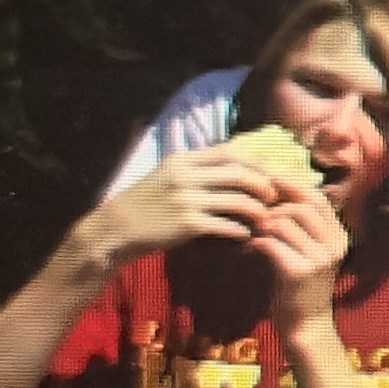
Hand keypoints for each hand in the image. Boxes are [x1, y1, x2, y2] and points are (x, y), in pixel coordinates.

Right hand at [82, 148, 289, 265]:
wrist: (114, 229)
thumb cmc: (146, 203)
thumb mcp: (166, 175)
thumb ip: (196, 168)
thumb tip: (235, 162)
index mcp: (181, 161)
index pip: (229, 152)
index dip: (255, 163)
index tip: (268, 174)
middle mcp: (184, 177)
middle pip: (239, 174)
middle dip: (263, 185)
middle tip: (274, 197)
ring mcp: (185, 201)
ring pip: (237, 200)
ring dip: (257, 210)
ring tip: (264, 218)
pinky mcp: (186, 225)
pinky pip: (226, 225)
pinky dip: (241, 230)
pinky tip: (246, 234)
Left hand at [245, 181, 352, 329]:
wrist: (306, 326)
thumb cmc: (301, 288)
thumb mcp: (311, 254)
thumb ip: (303, 229)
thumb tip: (278, 198)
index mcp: (340, 237)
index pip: (318, 198)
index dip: (292, 187)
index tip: (269, 184)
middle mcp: (335, 245)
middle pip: (303, 206)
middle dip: (275, 206)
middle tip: (256, 214)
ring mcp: (320, 259)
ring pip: (285, 222)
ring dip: (263, 224)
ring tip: (253, 233)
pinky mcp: (300, 272)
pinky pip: (272, 243)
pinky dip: (256, 242)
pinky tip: (250, 249)